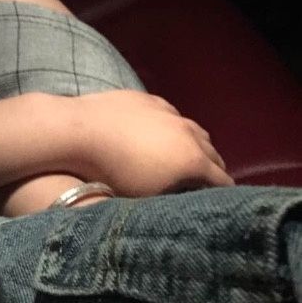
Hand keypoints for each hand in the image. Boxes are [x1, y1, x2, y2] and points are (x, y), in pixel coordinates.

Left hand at [60, 89, 233, 196]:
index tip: (223, 203)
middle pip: (212, 152)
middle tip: (209, 182)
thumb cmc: (112, 173)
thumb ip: (174, 196)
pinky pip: (170, 114)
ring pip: (194, 129)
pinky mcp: (148, 99)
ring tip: (190, 156)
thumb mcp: (147, 197)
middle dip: (214, 167)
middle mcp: (188, 133)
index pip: (221, 179)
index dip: (224, 193)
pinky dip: (174, 127)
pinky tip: (164, 133)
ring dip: (197, 144)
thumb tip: (184, 198)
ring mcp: (168, 112)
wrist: (79, 132)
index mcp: (193, 159)